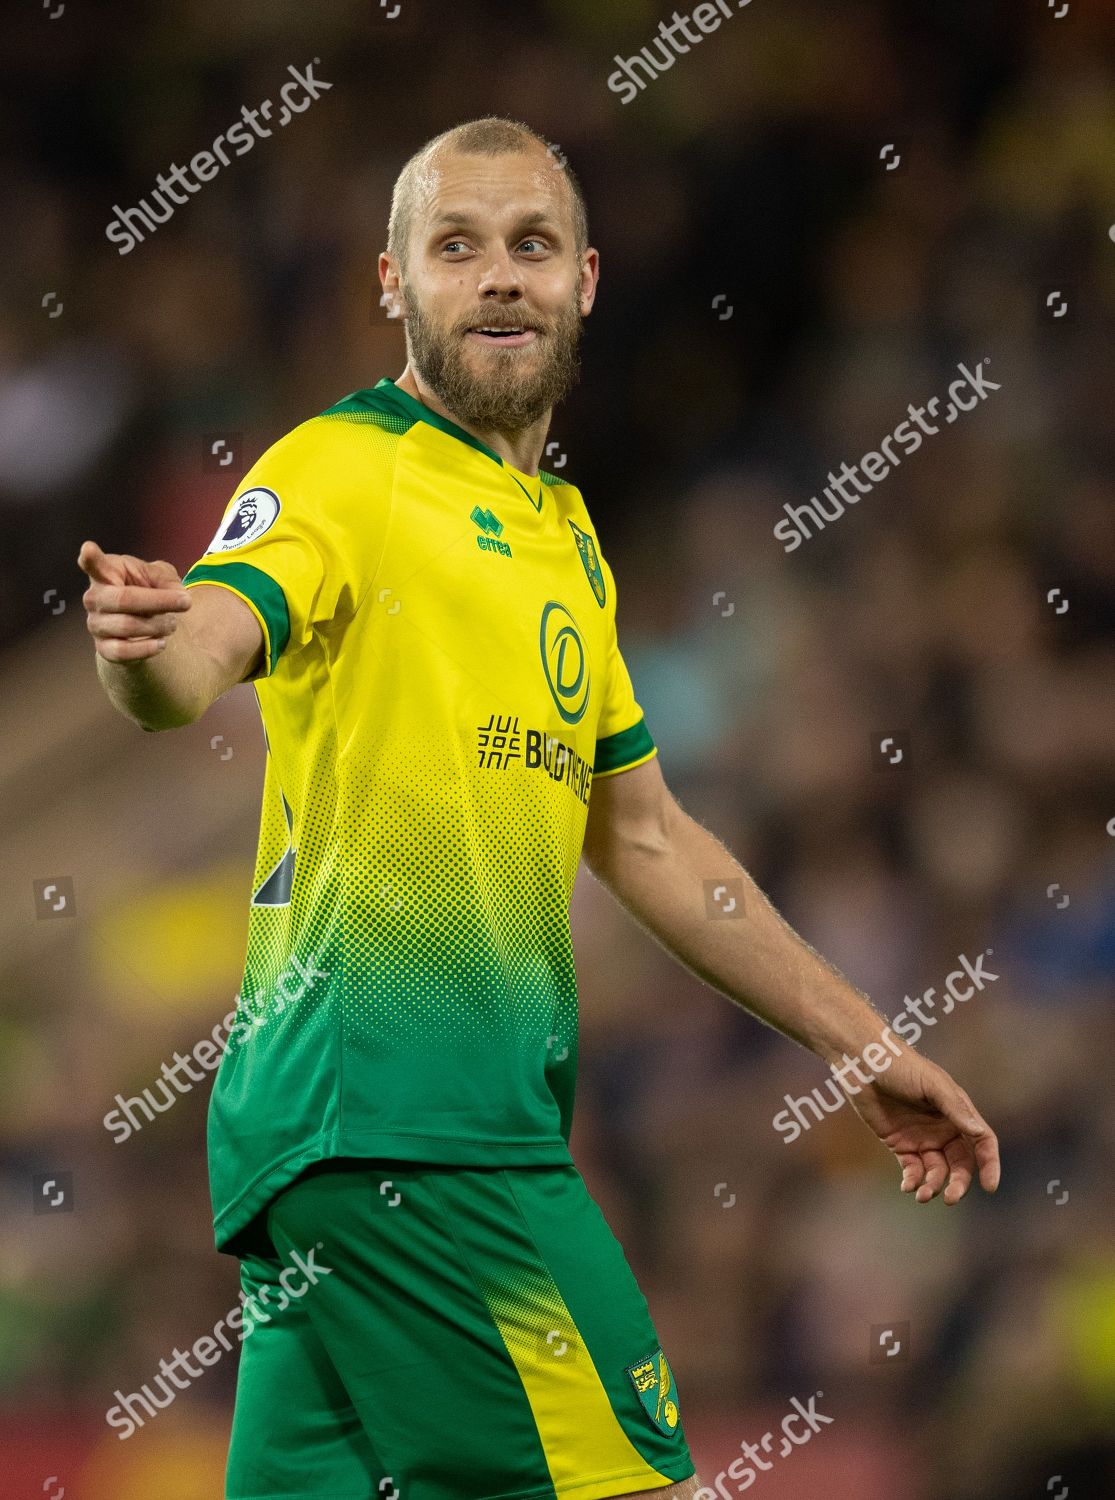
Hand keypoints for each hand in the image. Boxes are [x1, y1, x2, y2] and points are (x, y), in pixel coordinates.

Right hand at [78, 540, 191, 661]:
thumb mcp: (161, 576)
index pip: (94, 564)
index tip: (89, 549)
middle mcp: (95, 598)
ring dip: (158, 625)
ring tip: (172, 623)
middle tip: (186, 603)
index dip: (90, 558)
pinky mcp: (103, 647)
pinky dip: (146, 648)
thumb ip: (167, 579)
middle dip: (159, 602)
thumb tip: (177, 595)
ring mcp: (96, 623)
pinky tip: (161, 643)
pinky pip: (122, 652)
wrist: (141, 623)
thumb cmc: (147, 590)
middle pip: (124, 599)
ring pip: (127, 626)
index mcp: (107, 572)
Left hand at [841, 1051, 999, 1204]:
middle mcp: (944, 1128)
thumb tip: (979, 1132)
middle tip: (949, 1198)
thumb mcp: (932, 1084)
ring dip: (933, 1186)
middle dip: (958, 1183)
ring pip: (936, 1171)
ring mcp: (922, 1138)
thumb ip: (955, 1108)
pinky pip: (912, 1169)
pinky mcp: (900, 1144)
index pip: (982, 1143)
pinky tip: (907, 1186)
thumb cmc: (901, 1066)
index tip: (990, 1187)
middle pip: (960, 1164)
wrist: (864, 1063)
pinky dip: (913, 1181)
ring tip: (922, 1194)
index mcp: (958, 1112)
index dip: (990, 1164)